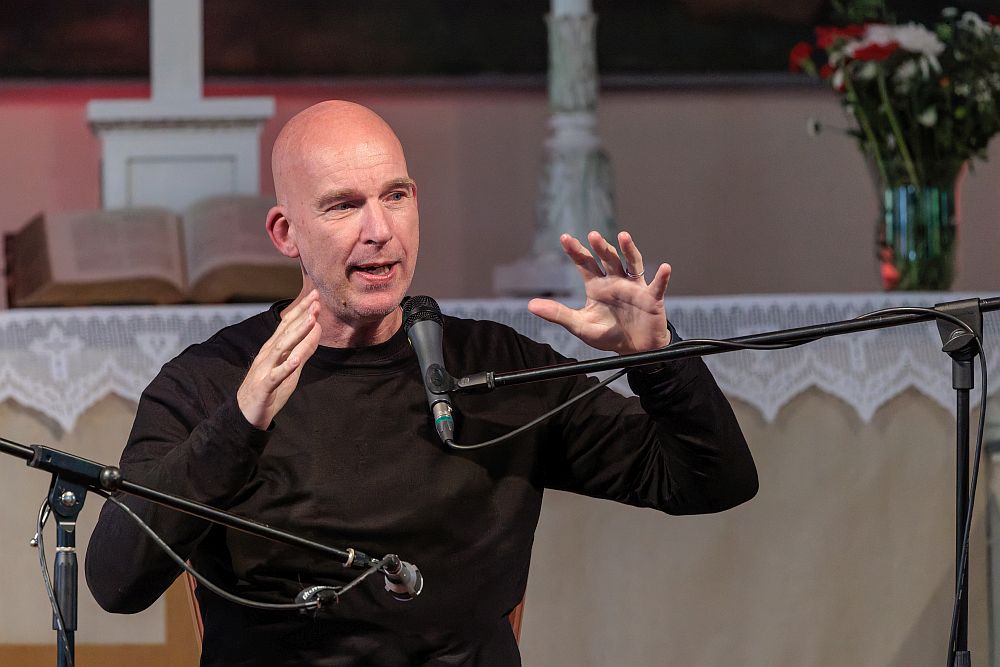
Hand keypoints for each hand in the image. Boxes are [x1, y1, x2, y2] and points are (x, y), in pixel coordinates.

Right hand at [237, 290, 321, 428]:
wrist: (246, 412)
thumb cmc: (270, 388)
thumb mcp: (291, 367)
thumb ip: (303, 349)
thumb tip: (317, 329)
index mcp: (273, 348)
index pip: (288, 324)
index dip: (302, 309)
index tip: (315, 295)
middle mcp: (268, 354)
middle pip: (286, 331)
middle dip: (302, 316)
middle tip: (317, 301)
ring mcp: (265, 369)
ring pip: (282, 348)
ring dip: (297, 334)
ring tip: (312, 321)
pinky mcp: (265, 386)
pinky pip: (276, 375)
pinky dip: (286, 367)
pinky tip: (296, 360)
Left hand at [528, 231, 670, 354]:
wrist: (634, 350)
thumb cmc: (608, 335)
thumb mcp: (579, 325)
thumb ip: (557, 314)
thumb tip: (531, 305)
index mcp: (597, 286)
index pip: (585, 263)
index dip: (576, 250)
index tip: (564, 237)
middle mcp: (616, 281)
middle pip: (608, 259)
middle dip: (600, 247)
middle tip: (592, 235)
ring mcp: (634, 287)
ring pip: (631, 263)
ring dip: (628, 250)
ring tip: (623, 236)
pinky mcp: (651, 298)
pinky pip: (658, 285)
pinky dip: (662, 276)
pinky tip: (664, 267)